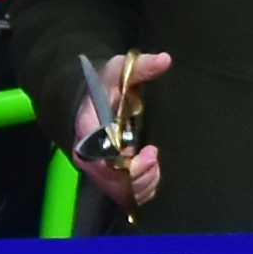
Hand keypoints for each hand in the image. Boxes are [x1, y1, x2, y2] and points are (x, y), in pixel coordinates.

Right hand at [73, 49, 168, 210]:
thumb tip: (165, 59)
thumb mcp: (118, 70)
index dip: (128, 164)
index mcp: (87, 131)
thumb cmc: (103, 85)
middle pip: (113, 182)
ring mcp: (97, 168)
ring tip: (155, 165)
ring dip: (143, 184)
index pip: (103, 159)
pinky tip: (152, 172)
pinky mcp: (108, 175)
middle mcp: (88, 156)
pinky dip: (142, 189)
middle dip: (140, 177)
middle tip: (154, 157)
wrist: (87, 98)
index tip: (150, 151)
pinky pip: (124, 193)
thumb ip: (140, 67)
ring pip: (120, 192)